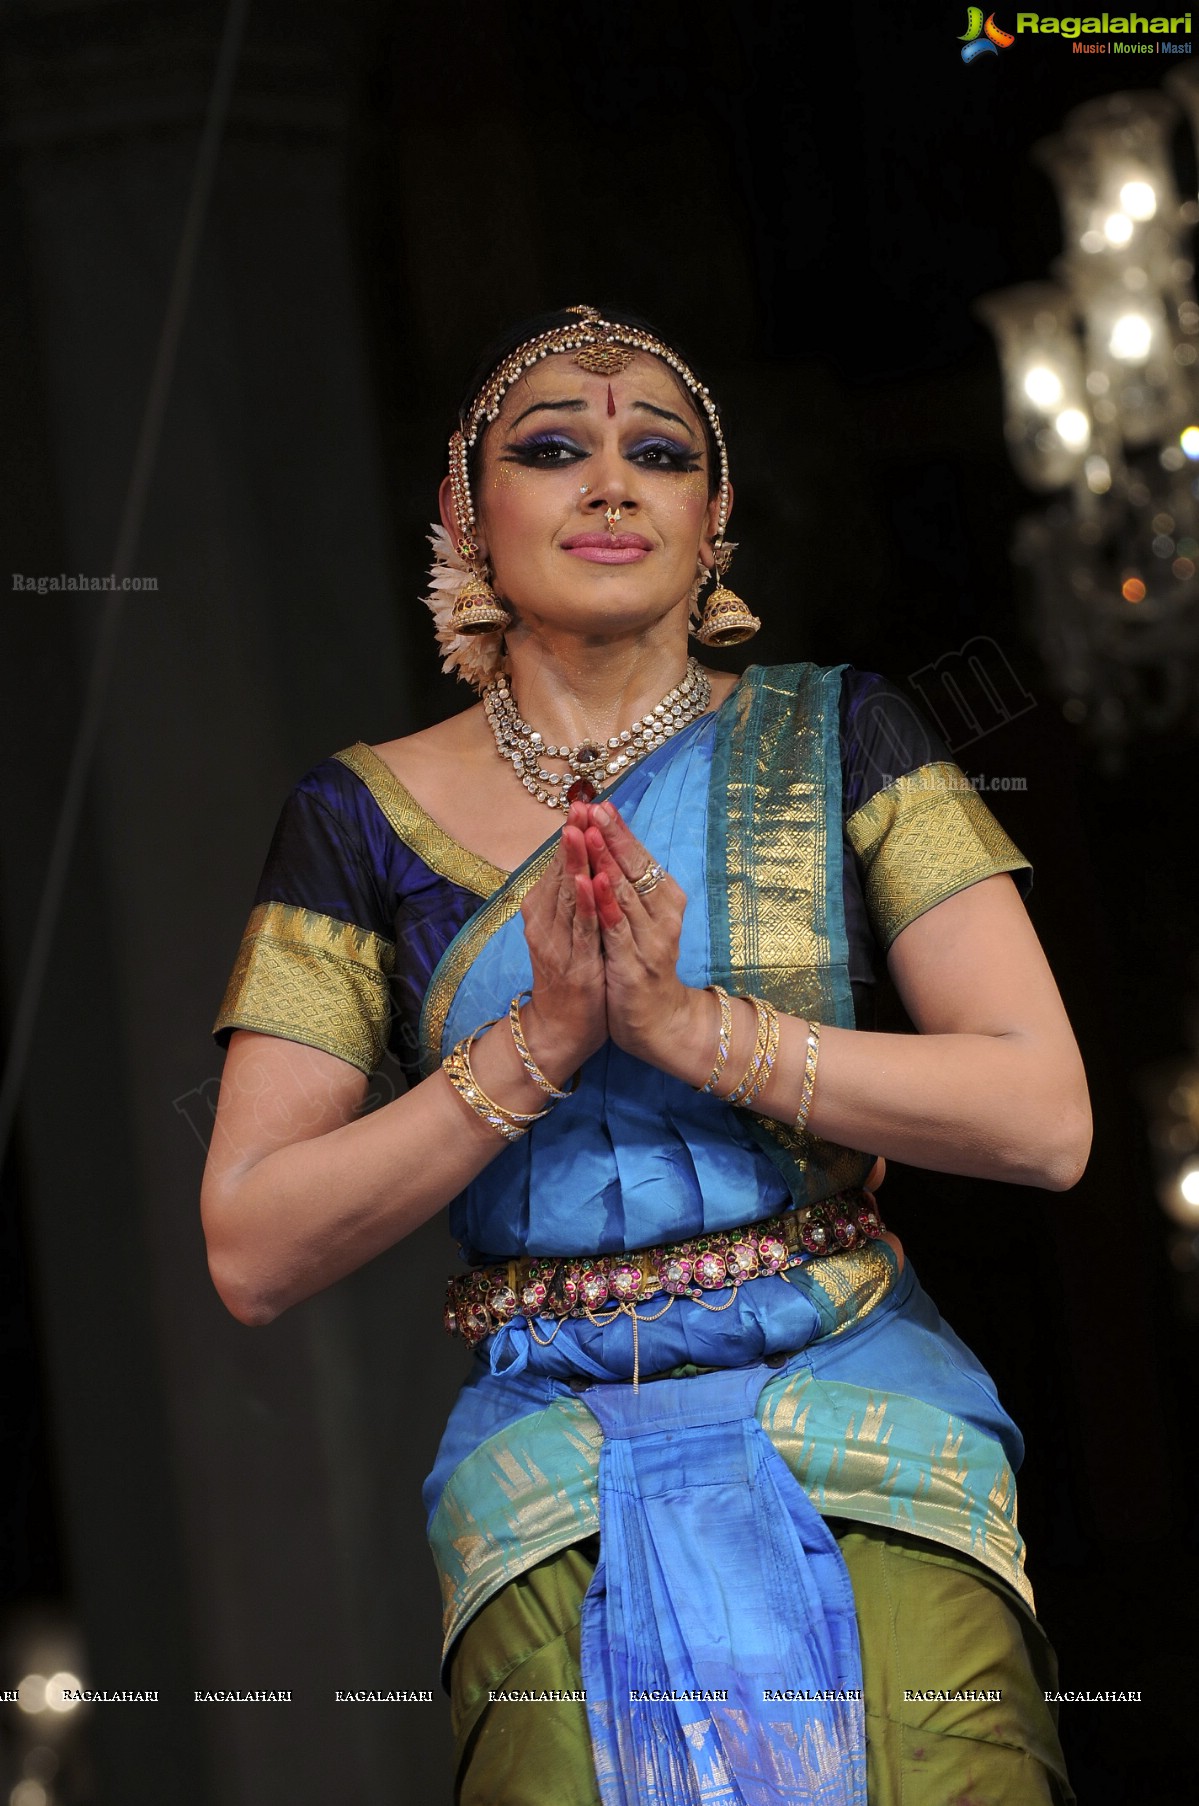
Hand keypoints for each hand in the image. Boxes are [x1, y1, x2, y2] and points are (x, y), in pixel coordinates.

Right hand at [518, 799, 608, 1081]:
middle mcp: (543, 921)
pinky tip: (587, 879)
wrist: (558, 1028)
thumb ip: (565, 895)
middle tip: (580, 804)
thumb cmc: (566, 974)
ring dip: (574, 861)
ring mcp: (556, 941)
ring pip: (567, 894)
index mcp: (541, 909)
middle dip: (572, 837)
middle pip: (558, 872)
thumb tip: (576, 857)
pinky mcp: (573, 962)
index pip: (557, 863)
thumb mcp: (563, 928)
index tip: (581, 801)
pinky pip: (580, 927)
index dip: (570, 833)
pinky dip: (583, 902)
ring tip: (579, 829)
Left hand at [583, 800, 710, 1077]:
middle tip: (592, 806)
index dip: (618, 830)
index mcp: (665, 899)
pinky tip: (595, 881)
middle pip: (637, 867)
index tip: (598, 802)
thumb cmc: (643, 964)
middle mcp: (663, 913)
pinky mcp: (635, 962)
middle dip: (612, 836)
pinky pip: (618, 928)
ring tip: (590, 832)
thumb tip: (609, 847)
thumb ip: (630, 887)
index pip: (641, 857)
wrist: (659, 1020)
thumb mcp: (639, 920)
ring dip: (607, 860)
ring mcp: (651, 938)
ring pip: (627, 892)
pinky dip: (607, 903)